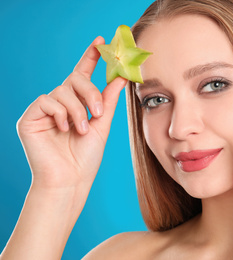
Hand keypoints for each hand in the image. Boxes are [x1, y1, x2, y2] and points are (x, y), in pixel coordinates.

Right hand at [17, 36, 127, 190]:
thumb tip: (121, 76)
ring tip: (82, 130)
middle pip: (74, 79)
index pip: (82, 75)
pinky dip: (61, 114)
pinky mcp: (29, 117)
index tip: (101, 41)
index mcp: (76, 104)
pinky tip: (64, 129)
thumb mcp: (102, 124)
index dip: (90, 57)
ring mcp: (43, 110)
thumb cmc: (86, 157)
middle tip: (98, 112)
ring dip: (78, 110)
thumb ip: (109, 100)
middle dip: (90, 92)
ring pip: (62, 91)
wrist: (70, 180)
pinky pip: (47, 101)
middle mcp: (59, 103)